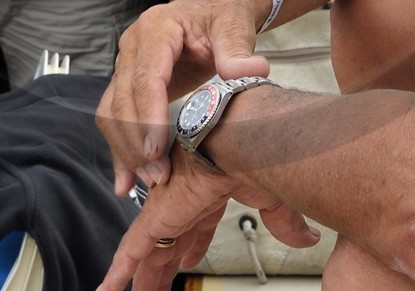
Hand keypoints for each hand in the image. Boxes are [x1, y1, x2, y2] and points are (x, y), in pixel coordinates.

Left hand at [96, 149, 318, 290]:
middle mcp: (186, 200)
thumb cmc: (260, 156)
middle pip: (169, 243)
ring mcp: (169, 208)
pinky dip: (119, 270)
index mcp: (210, 193)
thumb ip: (284, 222)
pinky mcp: (158, 217)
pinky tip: (108, 288)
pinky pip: (132, 250)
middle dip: (162, 268)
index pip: (197, 227)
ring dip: (142, 278)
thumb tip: (305, 237)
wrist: (244, 138)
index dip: (192, 246)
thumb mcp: (275, 200)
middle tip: (152, 287)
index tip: (187, 260)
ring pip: (148, 252)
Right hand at [97, 0, 270, 194]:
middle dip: (136, 141)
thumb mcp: (234, 27)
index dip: (148, 116)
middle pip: (122, 99)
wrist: (217, 8)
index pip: (145, 77)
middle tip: (158, 176)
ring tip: (150, 181)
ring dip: (126, 150)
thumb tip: (251, 71)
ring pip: (111, 112)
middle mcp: (133, 45)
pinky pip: (116, 118)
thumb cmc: (224, 15)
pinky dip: (120, 150)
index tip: (157, 149)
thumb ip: (238, 51)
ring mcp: (126, 64)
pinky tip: (125, 181)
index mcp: (156, 28)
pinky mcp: (129, 84)